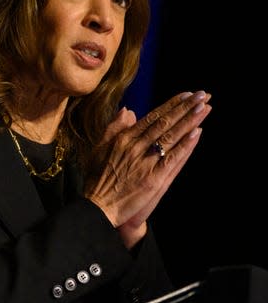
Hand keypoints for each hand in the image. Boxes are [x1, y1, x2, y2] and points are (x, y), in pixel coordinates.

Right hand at [84, 90, 211, 246]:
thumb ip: (113, 128)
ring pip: (171, 137)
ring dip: (189, 121)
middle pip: (164, 123)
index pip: (152, 118)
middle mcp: (134, 148)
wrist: (98, 207)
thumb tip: (128, 111)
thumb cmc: (97, 179)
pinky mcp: (153, 179)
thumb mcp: (99, 149)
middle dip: (185, 108)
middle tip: (202, 95)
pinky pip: (173, 159)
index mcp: (123, 139)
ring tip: (205, 107)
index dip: (170, 105)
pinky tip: (197, 133)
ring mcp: (145, 163)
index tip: (186, 95)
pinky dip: (185, 146)